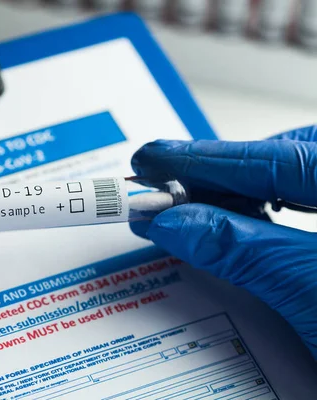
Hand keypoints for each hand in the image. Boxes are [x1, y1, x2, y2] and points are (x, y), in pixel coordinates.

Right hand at [130, 125, 316, 359]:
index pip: (277, 160)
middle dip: (222, 171)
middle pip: (291, 158)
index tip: (152, 160)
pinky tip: (247, 223)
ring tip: (197, 208)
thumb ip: (245, 251)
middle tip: (167, 188)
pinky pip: (309, 205)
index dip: (205, 159)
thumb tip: (175, 221)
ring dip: (243, 192)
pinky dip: (270, 211)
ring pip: (301, 178)